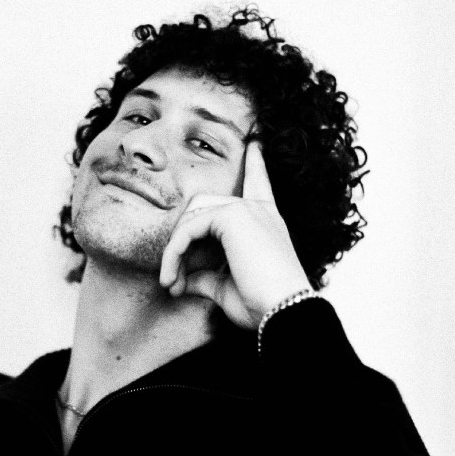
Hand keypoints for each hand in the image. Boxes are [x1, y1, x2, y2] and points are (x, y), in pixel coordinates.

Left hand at [159, 140, 310, 328]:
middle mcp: (258, 210)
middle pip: (203, 206)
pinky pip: (187, 229)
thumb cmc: (262, 305)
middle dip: (181, 240)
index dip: (256, 163)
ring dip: (173, 252)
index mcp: (265, 221)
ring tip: (171, 284)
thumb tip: (182, 279)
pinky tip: (172, 279)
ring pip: (191, 218)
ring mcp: (246, 209)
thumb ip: (204, 276)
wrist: (283, 312)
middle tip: (173, 281)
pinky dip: (173, 254)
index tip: (256, 142)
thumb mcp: (226, 288)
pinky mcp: (232, 215)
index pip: (259, 184)